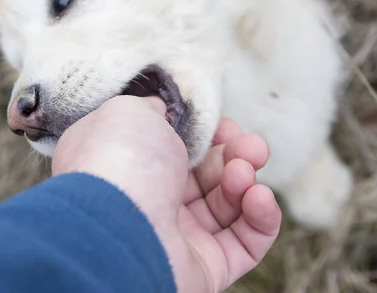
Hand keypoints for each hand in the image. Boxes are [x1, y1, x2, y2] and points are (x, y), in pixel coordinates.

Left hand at [52, 95, 280, 292]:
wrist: (114, 230)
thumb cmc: (119, 163)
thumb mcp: (130, 113)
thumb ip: (153, 109)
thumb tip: (166, 111)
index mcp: (129, 166)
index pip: (177, 148)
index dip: (206, 134)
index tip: (222, 125)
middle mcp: (151, 202)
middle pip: (208, 175)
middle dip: (235, 155)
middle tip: (250, 146)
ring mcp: (177, 237)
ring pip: (229, 206)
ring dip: (246, 181)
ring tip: (244, 173)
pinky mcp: (205, 268)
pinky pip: (246, 242)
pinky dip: (262, 217)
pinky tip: (258, 197)